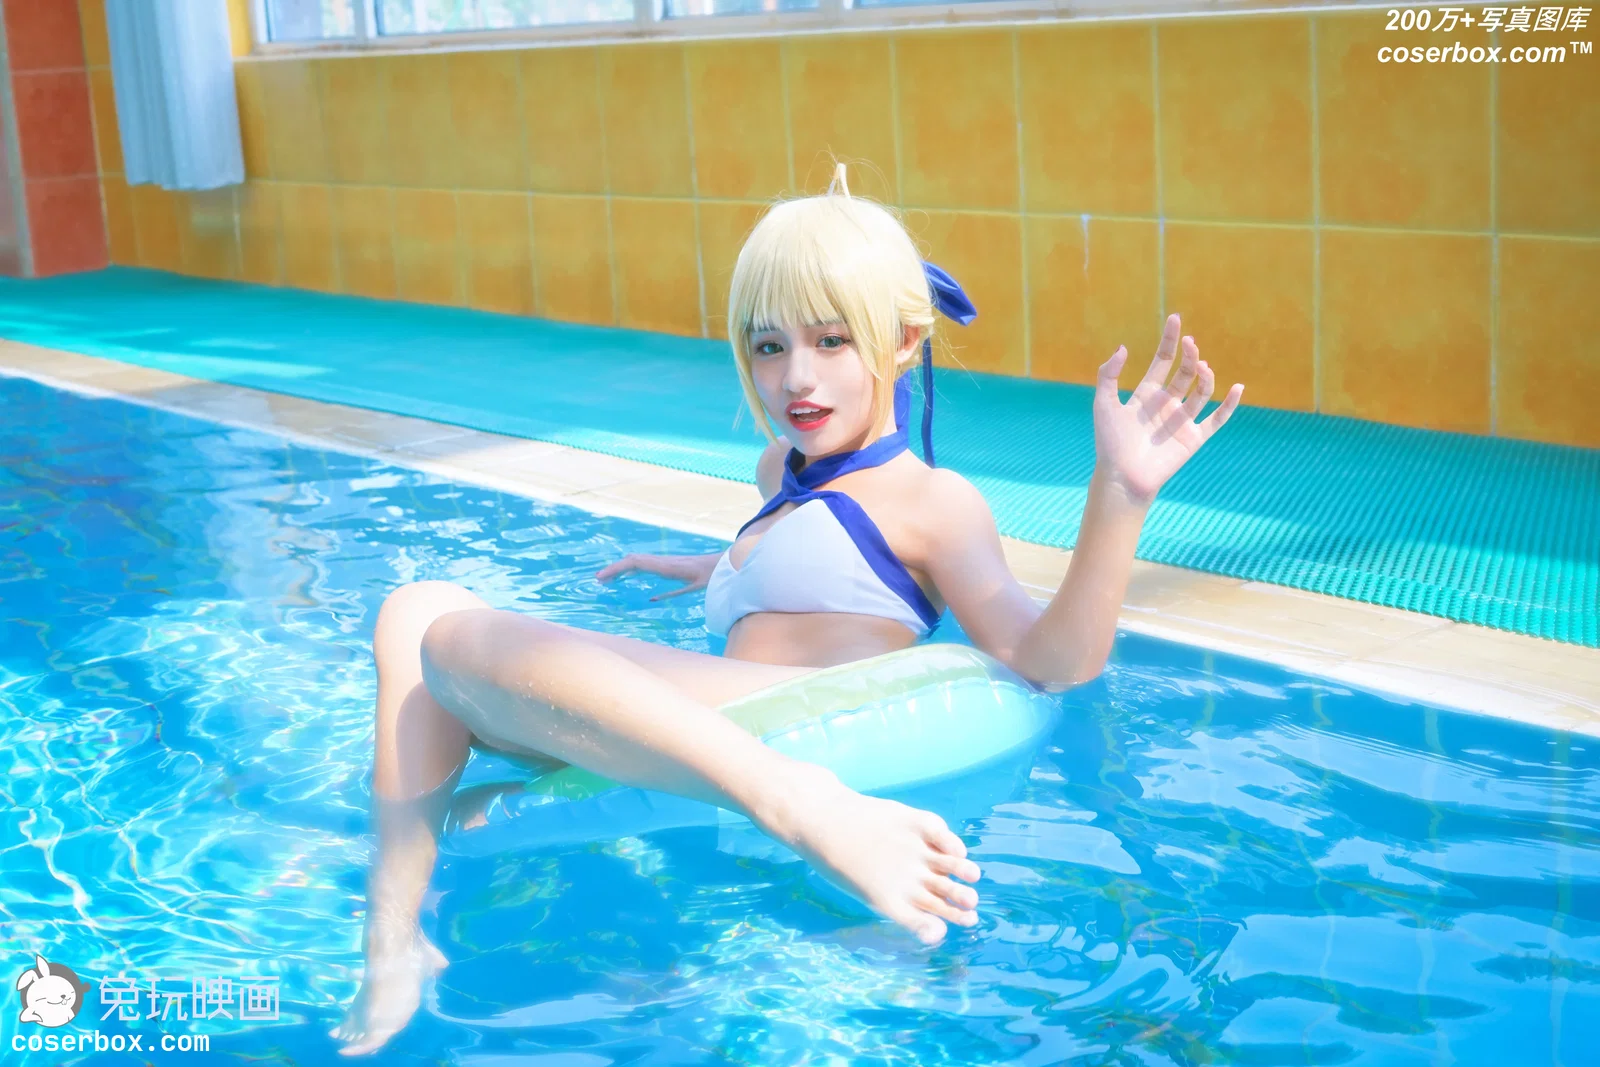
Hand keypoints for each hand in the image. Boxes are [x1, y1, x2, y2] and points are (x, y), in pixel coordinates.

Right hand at [595, 553, 718, 600]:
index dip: (616, 568)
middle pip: (632, 560)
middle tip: (597, 580)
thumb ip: (674, 594)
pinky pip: (645, 564)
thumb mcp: (693, 588)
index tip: (602, 577)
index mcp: (665, 566)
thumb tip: (650, 600)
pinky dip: (632, 569)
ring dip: (621, 568)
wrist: (721, 564)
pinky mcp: (667, 564)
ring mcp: (664, 561)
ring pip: (637, 560)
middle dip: (613, 569)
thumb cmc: (710, 577)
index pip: (635, 562)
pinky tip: (627, 577)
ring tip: (606, 579)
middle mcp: (662, 561)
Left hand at [1093, 313, 1242, 505]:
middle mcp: (1167, 403)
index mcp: (1146, 393)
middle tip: (1189, 343)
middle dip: (1189, 355)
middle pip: (1184, 372)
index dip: (1169, 340)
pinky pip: (1216, 419)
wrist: (1122, 476)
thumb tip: (1124, 347)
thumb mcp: (1103, 403)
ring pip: (1201, 391)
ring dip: (1205, 376)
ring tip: (1202, 366)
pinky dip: (1229, 405)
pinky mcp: (1194, 438)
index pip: (1162, 360)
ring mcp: (1182, 420)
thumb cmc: (1109, 442)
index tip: (1175, 318)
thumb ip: (1108, 375)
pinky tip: (1237, 388)